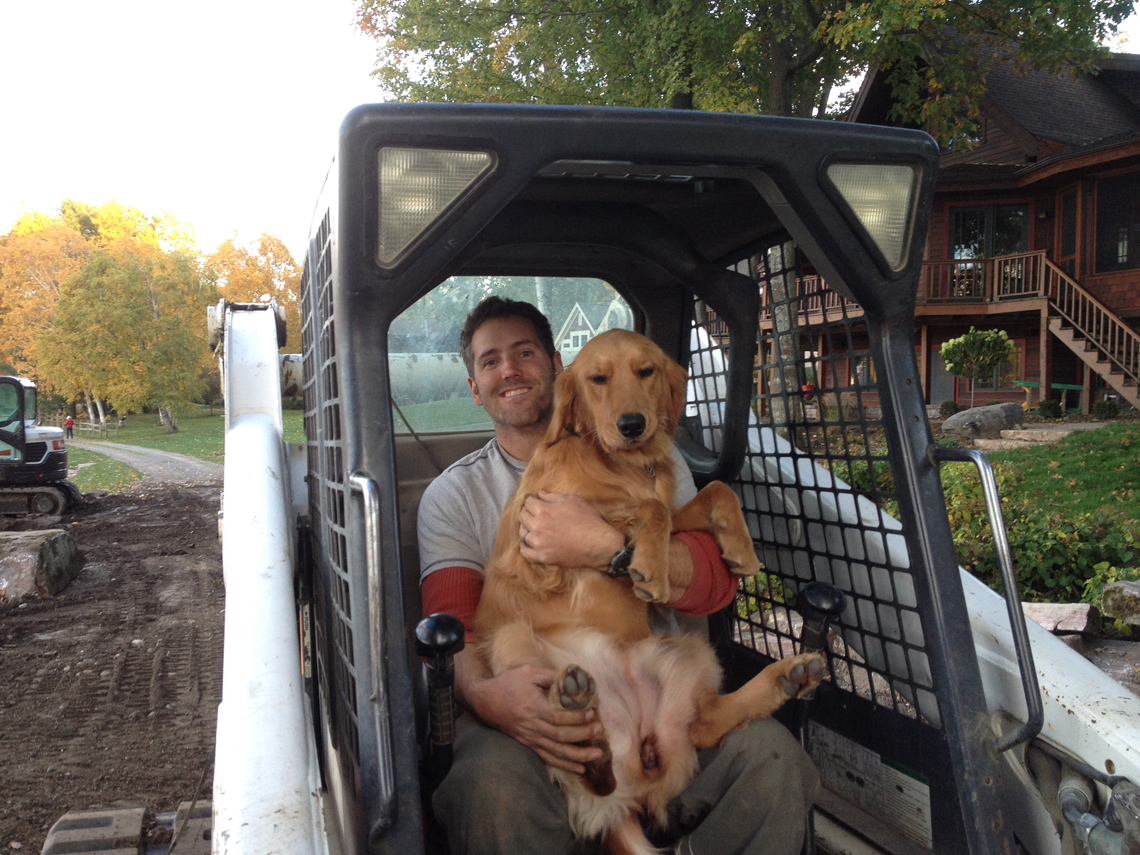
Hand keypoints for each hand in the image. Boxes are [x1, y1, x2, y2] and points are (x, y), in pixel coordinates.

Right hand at [466, 662, 604, 773]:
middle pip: (561, 736)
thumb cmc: (507, 683)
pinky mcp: (528, 744)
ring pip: (556, 752)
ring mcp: (529, 738)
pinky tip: (579, 768)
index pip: (559, 717)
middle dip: (582, 736)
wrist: (485, 700)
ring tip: (596, 755)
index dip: (577, 718)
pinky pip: (548, 758)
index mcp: (533, 707)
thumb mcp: (528, 672)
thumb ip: (550, 676)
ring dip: (578, 756)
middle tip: (599, 731)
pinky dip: (564, 764)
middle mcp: (532, 726)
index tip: (592, 713)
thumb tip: (573, 678)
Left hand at [518, 491, 623, 567]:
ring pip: (522, 534)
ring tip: (533, 528)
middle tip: (534, 514)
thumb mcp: (573, 500)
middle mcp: (538, 527)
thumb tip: (540, 494)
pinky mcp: (544, 557)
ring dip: (526, 529)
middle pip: (522, 517)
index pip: (528, 503)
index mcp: (543, 510)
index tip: (536, 503)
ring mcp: (539, 543)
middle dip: (527, 513)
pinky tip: (530, 544)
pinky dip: (525, 547)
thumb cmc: (588, 519)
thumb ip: (553, 496)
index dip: (532, 501)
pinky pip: (526, 553)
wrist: (598, 544)